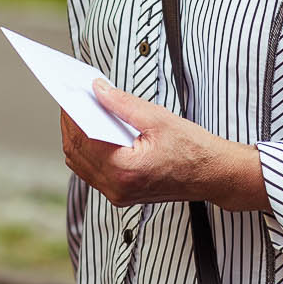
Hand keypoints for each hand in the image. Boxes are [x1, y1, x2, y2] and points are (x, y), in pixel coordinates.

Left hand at [59, 81, 266, 210]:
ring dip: (76, 138)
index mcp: (124, 169)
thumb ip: (122, 103)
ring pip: (80, 164)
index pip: (83, 139)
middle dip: (70, 124)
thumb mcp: (157, 118)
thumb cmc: (193, 148)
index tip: (68, 93)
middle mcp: (116, 187)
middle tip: (72, 98)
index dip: (72, 114)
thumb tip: (97, 89)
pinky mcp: (121, 195)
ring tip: (79, 111)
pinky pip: (92, 172)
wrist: (214, 175)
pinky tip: (92, 131)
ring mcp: (117, 195)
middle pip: (76, 152)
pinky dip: (88, 151)